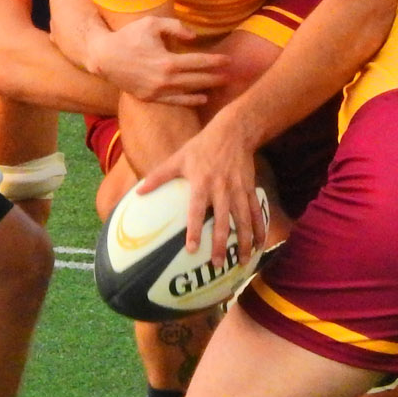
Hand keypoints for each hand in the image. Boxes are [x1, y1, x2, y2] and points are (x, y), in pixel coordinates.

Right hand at [92, 17, 226, 105]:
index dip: (215, 61)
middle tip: (232, 75)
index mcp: (167, 60)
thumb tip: (194, 38)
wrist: (104, 57)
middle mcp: (164, 79)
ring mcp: (157, 91)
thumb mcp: (152, 24)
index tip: (229, 60)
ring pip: (188, 91)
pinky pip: (175, 101)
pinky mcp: (149, 97)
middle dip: (216, 77)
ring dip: (206, 88)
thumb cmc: (128, 36)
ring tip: (221, 85)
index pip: (198, 62)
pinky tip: (202, 98)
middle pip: (197, 79)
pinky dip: (190, 100)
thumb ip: (175, 27)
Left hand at [139, 110, 266, 260]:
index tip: (192, 249)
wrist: (233, 132)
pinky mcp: (251, 189)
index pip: (197, 210)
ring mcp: (238, 190)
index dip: (194, 229)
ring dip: (243, 242)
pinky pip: (256, 212)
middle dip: (220, 243)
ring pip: (243, 220)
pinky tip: (259, 245)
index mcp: (202, 182)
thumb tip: (138, 192)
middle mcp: (221, 189)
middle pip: (222, 220)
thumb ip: (158, 176)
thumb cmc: (201, 146)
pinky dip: (259, 229)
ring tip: (242, 262)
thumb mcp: (178, 158)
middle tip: (216, 264)